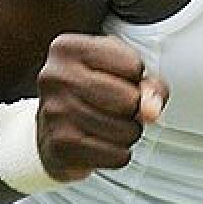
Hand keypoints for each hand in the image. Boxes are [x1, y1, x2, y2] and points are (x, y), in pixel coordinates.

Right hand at [34, 33, 168, 181]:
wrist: (51, 135)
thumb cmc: (92, 96)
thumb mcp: (122, 75)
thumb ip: (149, 86)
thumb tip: (151, 111)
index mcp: (68, 48)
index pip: (133, 65)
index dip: (136, 78)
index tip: (117, 80)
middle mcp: (55, 76)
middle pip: (129, 99)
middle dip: (134, 110)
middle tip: (117, 110)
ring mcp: (54, 111)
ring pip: (125, 130)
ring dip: (128, 133)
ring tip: (109, 128)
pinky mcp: (59, 146)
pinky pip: (116, 155)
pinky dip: (119, 154)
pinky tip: (102, 146)